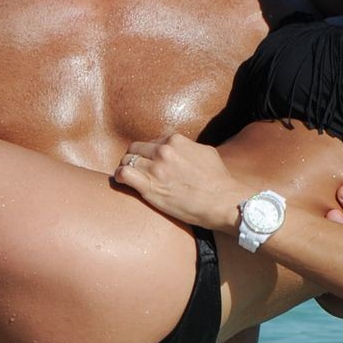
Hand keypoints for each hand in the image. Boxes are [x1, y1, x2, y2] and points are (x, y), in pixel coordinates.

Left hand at [113, 134, 245, 231]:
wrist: (222, 201)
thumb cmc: (218, 180)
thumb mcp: (205, 152)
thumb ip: (188, 147)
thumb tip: (180, 148)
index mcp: (175, 140)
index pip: (152, 141)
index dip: (149, 153)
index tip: (150, 163)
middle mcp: (163, 151)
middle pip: (136, 149)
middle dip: (134, 158)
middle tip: (137, 169)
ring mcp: (155, 168)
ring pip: (126, 160)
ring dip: (125, 168)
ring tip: (128, 177)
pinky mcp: (149, 186)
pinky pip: (123, 174)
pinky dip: (119, 177)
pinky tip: (122, 182)